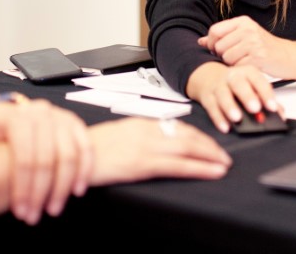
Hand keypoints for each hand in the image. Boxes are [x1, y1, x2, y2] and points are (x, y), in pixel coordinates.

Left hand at [0, 96, 92, 222]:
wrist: (21, 114)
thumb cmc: (2, 130)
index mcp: (20, 119)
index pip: (24, 158)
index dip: (23, 188)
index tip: (20, 211)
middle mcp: (44, 116)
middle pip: (47, 161)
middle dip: (41, 194)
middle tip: (34, 216)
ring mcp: (63, 119)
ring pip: (69, 157)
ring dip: (63, 188)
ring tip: (53, 209)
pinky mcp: (78, 125)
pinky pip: (87, 150)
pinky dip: (84, 171)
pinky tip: (76, 190)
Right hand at [88, 117, 231, 184]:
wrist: (71, 157)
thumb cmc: (89, 150)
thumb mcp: (117, 136)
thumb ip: (137, 137)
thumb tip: (154, 144)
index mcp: (141, 124)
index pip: (176, 127)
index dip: (197, 137)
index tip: (208, 144)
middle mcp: (147, 131)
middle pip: (187, 136)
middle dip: (208, 146)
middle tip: (224, 156)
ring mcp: (146, 147)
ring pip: (188, 149)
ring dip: (210, 157)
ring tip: (223, 165)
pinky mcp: (143, 164)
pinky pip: (178, 165)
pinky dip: (199, 168)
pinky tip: (211, 172)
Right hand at [186, 61, 279, 133]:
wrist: (210, 77)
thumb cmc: (237, 84)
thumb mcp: (253, 86)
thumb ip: (266, 100)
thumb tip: (280, 115)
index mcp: (248, 73)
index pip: (258, 81)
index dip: (266, 94)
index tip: (272, 107)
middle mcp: (233, 77)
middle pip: (239, 84)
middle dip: (247, 96)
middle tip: (255, 109)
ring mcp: (218, 86)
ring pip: (223, 95)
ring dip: (230, 107)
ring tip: (237, 118)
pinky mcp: (207, 97)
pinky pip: (212, 107)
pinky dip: (218, 118)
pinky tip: (225, 127)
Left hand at [198, 15, 295, 79]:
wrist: (290, 57)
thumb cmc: (266, 48)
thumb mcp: (245, 37)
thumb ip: (224, 37)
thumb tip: (200, 41)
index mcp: (243, 21)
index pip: (214, 31)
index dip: (212, 43)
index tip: (218, 50)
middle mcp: (248, 29)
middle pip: (219, 46)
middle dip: (223, 56)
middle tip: (235, 58)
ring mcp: (253, 42)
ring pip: (226, 57)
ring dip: (232, 64)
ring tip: (244, 62)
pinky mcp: (258, 57)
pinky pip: (237, 66)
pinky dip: (241, 70)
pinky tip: (250, 66)